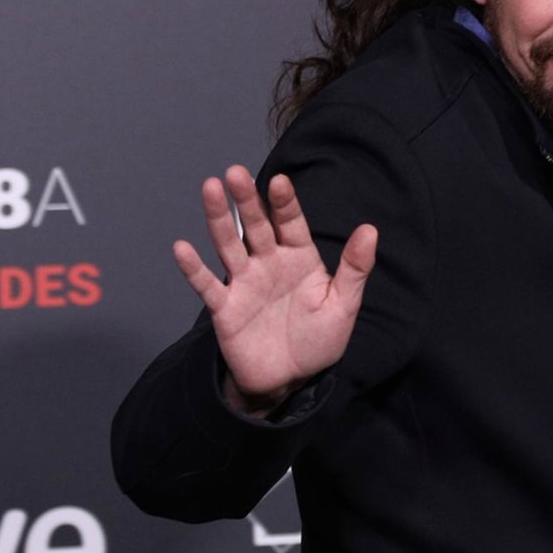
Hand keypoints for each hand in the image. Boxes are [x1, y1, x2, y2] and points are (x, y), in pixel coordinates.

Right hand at [172, 165, 377, 415]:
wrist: (290, 380)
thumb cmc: (319, 340)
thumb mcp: (343, 305)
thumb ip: (355, 268)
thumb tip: (370, 229)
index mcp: (299, 258)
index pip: (291, 223)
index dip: (284, 203)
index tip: (279, 181)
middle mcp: (269, 264)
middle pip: (256, 226)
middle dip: (247, 200)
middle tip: (235, 173)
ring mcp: (244, 283)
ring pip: (229, 245)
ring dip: (218, 220)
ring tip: (210, 190)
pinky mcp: (225, 308)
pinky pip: (208, 285)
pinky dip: (194, 269)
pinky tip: (182, 248)